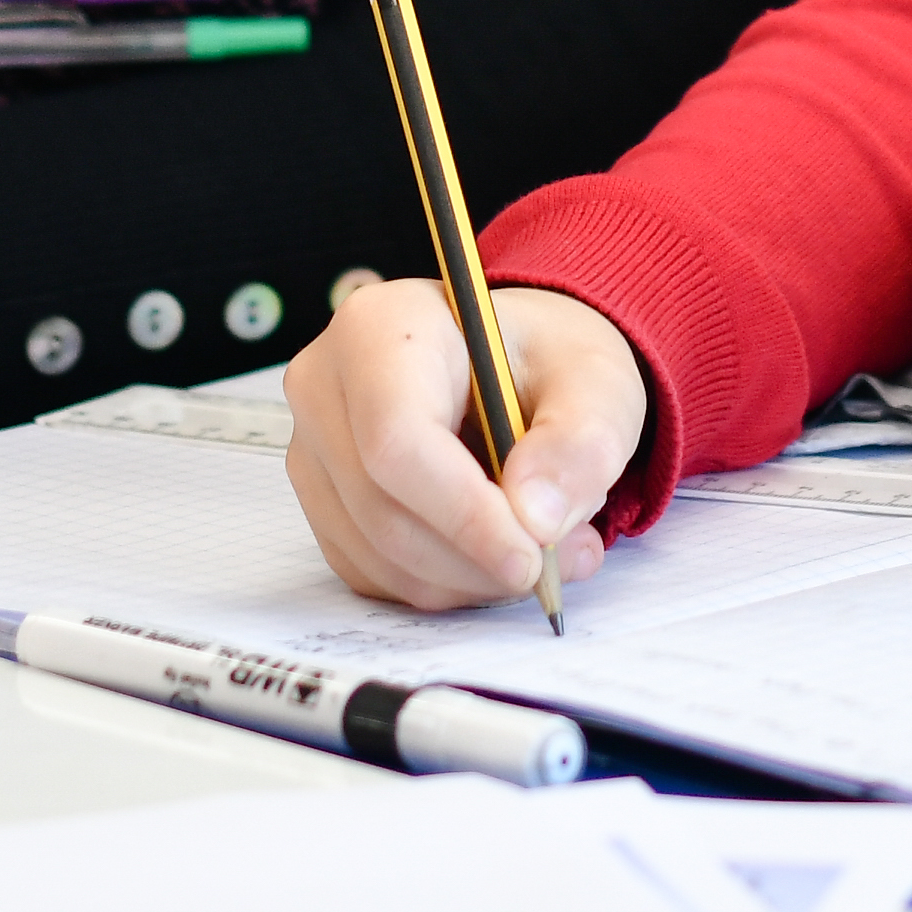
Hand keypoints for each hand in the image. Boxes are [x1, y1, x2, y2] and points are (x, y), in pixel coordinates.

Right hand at [284, 280, 641, 611]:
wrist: (515, 370)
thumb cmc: (547, 362)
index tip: (530, 556)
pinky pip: (374, 574)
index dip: (462, 513)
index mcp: (380, 327)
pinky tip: (495, 553)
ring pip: (377, 554)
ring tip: (546, 551)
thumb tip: (536, 516)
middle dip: (475, 557)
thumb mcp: (597, 383)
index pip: (396, 439)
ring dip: (468, 578)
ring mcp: (315, 450)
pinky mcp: (323, 505)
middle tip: (558, 562)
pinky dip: (443, 584)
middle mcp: (325, 386)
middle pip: (381, 507)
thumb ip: (581, 443)